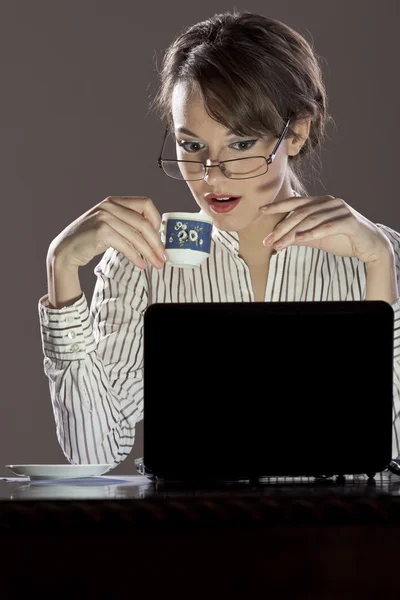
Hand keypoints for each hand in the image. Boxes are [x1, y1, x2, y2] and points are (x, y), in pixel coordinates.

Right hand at [47, 196, 167, 269]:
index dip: (157, 220)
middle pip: (144, 222)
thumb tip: (154, 234)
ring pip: (136, 236)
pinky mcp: (101, 232)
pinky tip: (141, 265)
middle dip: (157, 242)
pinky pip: (126, 245)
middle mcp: (109, 206)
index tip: (160, 237)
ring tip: (156, 264)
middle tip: (163, 257)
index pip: (145, 203)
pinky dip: (136, 257)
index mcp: (114, 201)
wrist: (65, 250)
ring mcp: (104, 217)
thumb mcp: (109, 224)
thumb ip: (127, 223)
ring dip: (149, 252)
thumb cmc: (89, 240)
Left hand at [261, 194, 392, 263]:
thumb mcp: (317, 237)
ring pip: (310, 220)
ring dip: (292, 234)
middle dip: (281, 227)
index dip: (278, 206)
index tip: (261, 211)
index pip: (296, 202)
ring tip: (279, 245)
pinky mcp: (349, 221)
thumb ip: (299, 236)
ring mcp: (340, 209)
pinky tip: (299, 240)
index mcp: (321, 202)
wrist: (369, 246)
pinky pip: (326, 226)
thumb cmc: (342, 239)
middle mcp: (330, 202)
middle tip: (267, 241)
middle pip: (300, 213)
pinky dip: (311, 233)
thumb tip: (279, 239)